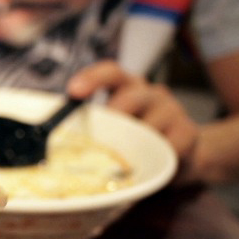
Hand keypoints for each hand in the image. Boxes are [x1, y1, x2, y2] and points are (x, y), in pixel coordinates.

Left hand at [67, 60, 199, 163]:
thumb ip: (93, 132)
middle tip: (100, 139)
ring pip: (148, 123)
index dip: (92, 78)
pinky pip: (168, 146)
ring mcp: (171, 110)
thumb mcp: (114, 132)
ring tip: (124, 159)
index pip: (110, 72)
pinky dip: (154, 158)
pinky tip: (147, 166)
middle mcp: (149, 93)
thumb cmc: (136, 142)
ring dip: (133, 143)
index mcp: (126, 88)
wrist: (184, 157)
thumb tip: (50, 151)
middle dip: (113, 118)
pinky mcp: (188, 132)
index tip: (73, 91)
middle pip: (129, 96)